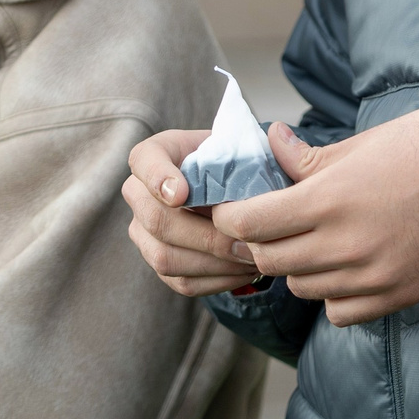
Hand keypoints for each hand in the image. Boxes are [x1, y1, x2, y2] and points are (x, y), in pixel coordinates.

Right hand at [122, 127, 260, 298]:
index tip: (182, 194)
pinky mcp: (158, 262)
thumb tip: (278, 137)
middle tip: (244, 240)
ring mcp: (143, 231)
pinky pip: (181, 281)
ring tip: (252, 258)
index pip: (145, 160)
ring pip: (165, 257)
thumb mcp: (243, 145)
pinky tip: (245, 271)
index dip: (158, 178)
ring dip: (214, 262)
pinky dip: (216, 280)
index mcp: (156, 154)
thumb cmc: (238, 163)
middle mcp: (139, 193)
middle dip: (204, 235)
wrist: (234, 190)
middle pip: (156, 220)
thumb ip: (251, 144)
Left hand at [216, 104, 418, 325]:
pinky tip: (346, 268)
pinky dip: (333, 295)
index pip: (250, 223)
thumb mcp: (367, 141)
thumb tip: (271, 143)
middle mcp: (345, 243)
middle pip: (269, 260)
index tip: (235, 208)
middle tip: (271, 223)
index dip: (233, 216)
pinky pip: (340, 312)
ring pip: (302, 288)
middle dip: (259, 241)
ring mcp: (372, 275)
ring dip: (298, 267)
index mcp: (332, 197)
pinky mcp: (397, 295)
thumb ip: (310, 157)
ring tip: (314, 241)